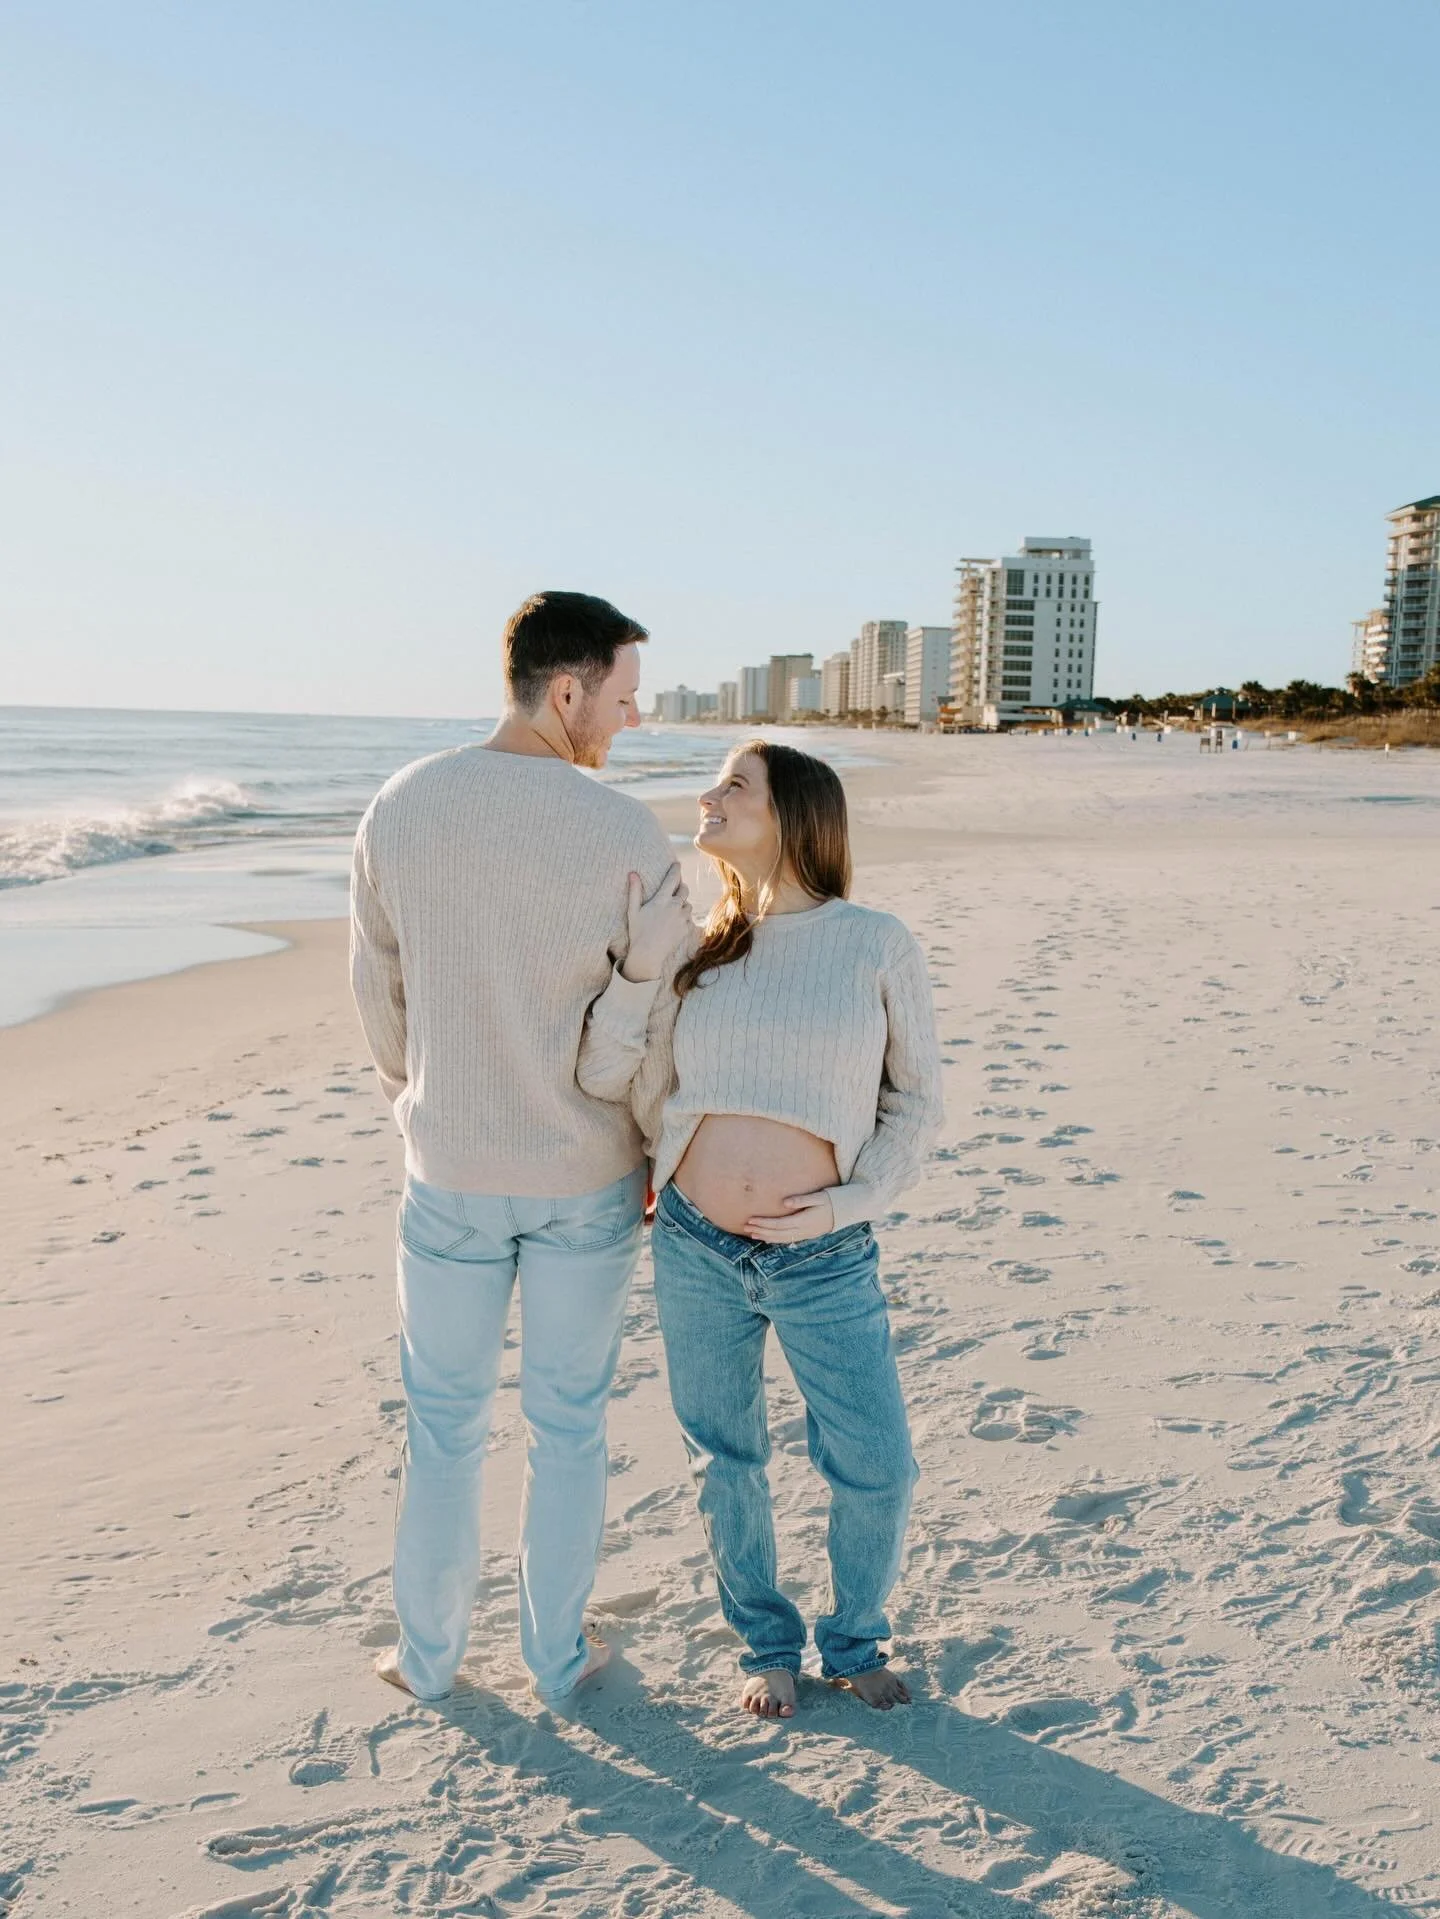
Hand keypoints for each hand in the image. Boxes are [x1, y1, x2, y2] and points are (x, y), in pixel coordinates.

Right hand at [620, 864, 691, 982]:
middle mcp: (675, 906)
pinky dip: (684, 918)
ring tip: (673, 910)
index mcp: (662, 899)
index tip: (678, 864)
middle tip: (676, 889)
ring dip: (682, 904)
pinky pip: (689, 919)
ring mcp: (683, 918)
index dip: (676, 869)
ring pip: (688, 905)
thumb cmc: (638, 931)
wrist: (648, 954)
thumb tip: (632, 873)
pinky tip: (675, 923)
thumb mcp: (633, 910)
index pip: (672, 879)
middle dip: (681, 887)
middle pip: (684, 889)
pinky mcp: (687, 929)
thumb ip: (635, 890)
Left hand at [746, 1189, 834, 1243]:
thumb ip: (802, 1200)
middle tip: (745, 1227)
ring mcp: (805, 1234)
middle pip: (777, 1233)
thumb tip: (785, 1203)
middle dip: (761, 1231)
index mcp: (804, 1221)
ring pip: (781, 1239)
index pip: (779, 1224)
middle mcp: (803, 1230)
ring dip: (766, 1237)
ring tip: (752, 1234)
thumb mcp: (819, 1197)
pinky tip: (767, 1238)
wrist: (847, 1211)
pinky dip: (775, 1240)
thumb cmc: (832, 1200)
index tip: (751, 1220)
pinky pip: (787, 1240)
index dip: (764, 1223)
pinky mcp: (806, 1235)